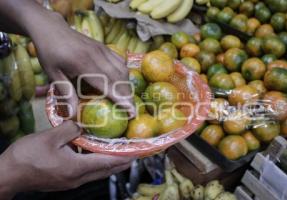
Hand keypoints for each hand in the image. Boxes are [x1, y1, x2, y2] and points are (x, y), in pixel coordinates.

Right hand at [0, 121, 133, 198]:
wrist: (8, 175)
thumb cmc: (27, 157)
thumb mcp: (50, 137)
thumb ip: (71, 129)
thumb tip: (82, 123)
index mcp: (76, 168)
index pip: (107, 162)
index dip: (123, 157)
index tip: (136, 153)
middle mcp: (77, 178)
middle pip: (106, 171)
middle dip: (121, 163)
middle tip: (134, 154)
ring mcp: (71, 182)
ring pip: (97, 173)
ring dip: (110, 165)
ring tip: (120, 155)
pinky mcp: (65, 181)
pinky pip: (88, 173)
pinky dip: (97, 166)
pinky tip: (97, 157)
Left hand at [30, 14, 134, 117]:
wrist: (52, 29)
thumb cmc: (50, 53)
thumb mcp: (53, 74)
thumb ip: (66, 93)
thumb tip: (73, 115)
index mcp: (83, 64)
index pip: (107, 85)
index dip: (120, 99)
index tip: (131, 111)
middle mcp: (97, 56)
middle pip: (119, 78)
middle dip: (128, 96)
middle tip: (132, 110)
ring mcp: (103, 50)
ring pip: (122, 70)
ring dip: (127, 85)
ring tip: (128, 99)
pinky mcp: (104, 47)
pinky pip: (120, 61)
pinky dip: (124, 74)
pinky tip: (123, 82)